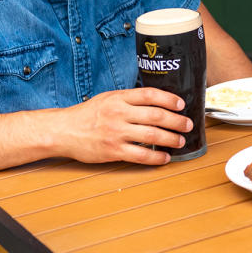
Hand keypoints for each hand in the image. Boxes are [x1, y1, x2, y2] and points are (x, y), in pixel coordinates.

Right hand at [56, 88, 191, 164]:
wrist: (63, 131)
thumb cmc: (87, 114)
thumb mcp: (107, 98)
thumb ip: (129, 99)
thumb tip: (157, 102)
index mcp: (118, 98)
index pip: (149, 95)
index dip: (169, 99)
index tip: (181, 104)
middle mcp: (119, 113)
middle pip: (156, 115)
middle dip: (177, 121)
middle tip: (188, 125)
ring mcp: (116, 133)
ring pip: (152, 135)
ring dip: (171, 139)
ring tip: (180, 141)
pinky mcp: (113, 151)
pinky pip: (141, 155)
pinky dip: (156, 157)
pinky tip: (164, 157)